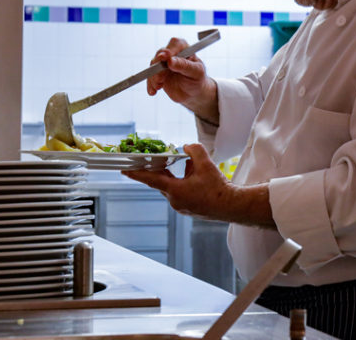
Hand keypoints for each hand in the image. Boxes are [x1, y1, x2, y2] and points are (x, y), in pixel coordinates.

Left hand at [122, 144, 274, 227]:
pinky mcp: (187, 209)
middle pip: (162, 181)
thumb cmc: (218, 188)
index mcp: (175, 191)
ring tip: (195, 172)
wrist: (231, 206)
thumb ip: (194, 151)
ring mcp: (180, 206)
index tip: (124, 170)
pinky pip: (180, 192)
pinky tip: (197, 180)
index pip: (151, 180)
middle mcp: (175, 200)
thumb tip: (186, 147)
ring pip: (173, 186)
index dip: (136, 173)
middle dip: (162, 170)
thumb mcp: (206, 164)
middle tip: (158, 160)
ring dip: (177, 177)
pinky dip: (184, 183)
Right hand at [148, 38, 218, 124]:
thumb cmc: (198, 80)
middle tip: (160, 78)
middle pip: (161, 53)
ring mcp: (164, 64)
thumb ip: (185, 66)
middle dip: (158, 66)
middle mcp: (173, 54)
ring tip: (158, 86)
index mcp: (185, 49)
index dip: (169, 49)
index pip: (176, 44)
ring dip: (154, 76)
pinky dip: (150, 84)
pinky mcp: (158, 73)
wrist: (194, 94)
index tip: (165, 57)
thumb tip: (170, 60)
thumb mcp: (196, 73)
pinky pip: (150, 76)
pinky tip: (153, 91)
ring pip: (154, 65)